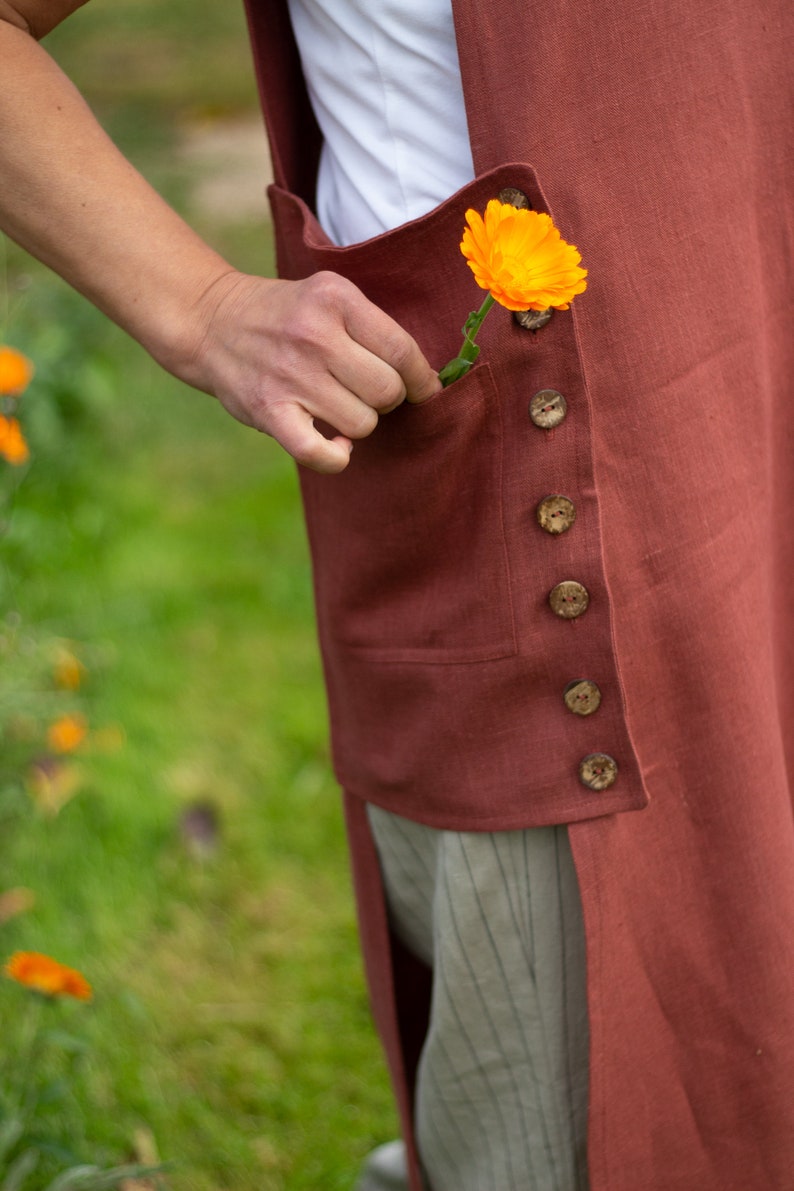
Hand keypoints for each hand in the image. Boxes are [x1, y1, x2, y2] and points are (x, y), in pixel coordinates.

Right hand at [181, 268, 441, 473]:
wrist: (210, 321)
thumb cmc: (285, 316)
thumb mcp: (327, 297)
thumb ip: (371, 329)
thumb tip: (424, 383)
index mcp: (336, 298)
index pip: (402, 350)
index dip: (421, 380)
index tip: (423, 391)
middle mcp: (314, 334)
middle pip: (387, 391)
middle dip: (384, 399)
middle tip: (361, 391)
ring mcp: (291, 374)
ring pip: (362, 424)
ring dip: (356, 424)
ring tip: (335, 406)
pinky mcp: (270, 410)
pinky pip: (321, 454)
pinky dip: (336, 458)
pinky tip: (334, 444)